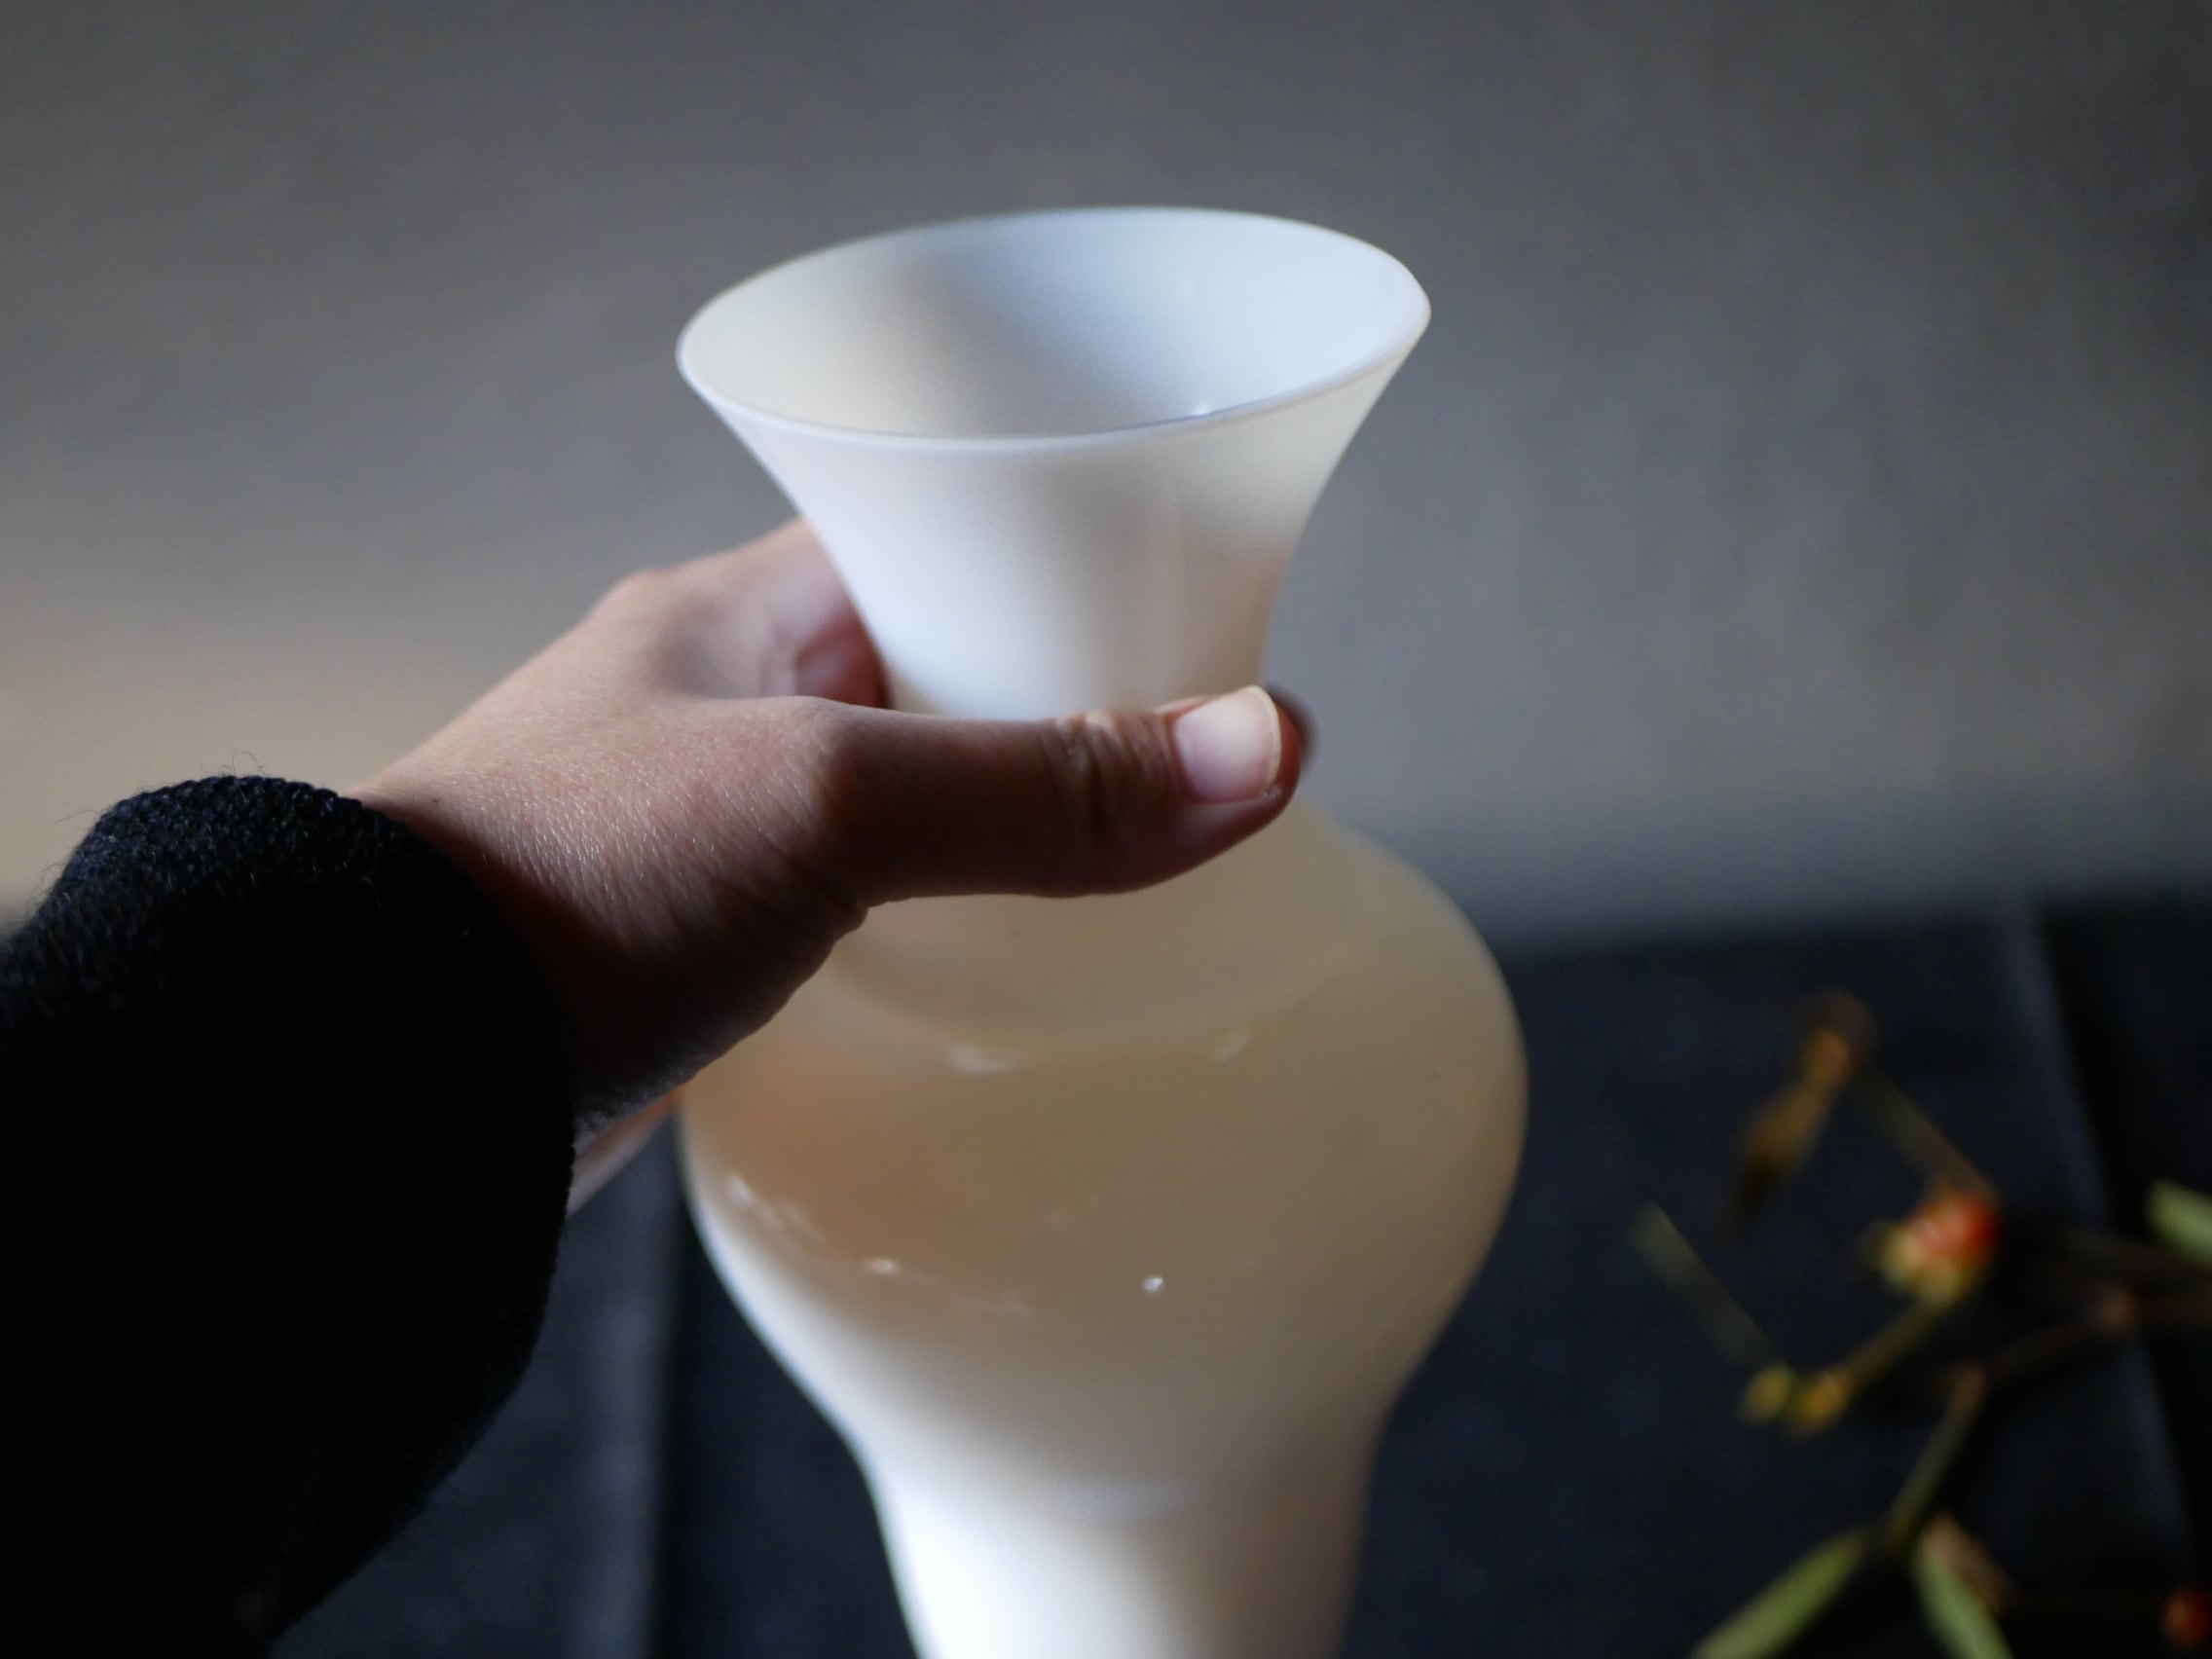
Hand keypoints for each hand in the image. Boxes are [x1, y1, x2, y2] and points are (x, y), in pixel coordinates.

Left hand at [354, 521, 1301, 1162]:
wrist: (372, 1073)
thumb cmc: (569, 884)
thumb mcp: (830, 803)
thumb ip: (1044, 784)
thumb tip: (1267, 748)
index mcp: (741, 607)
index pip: (937, 530)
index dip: (1064, 553)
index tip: (1181, 601)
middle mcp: (718, 693)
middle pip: (933, 661)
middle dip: (1052, 692)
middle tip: (1181, 746)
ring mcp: (697, 816)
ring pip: (892, 781)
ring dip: (991, 803)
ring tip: (1119, 845)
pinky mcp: (686, 931)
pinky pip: (843, 886)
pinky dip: (926, 898)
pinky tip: (987, 944)